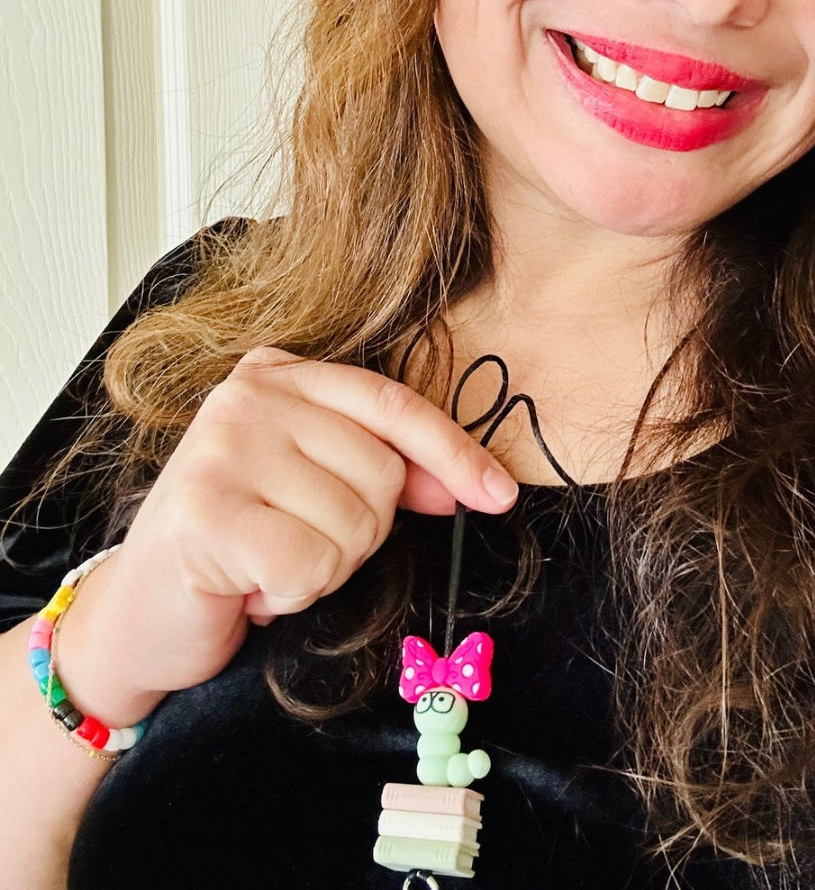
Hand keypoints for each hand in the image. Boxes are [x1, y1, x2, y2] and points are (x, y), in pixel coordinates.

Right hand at [72, 348, 517, 706]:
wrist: (143, 610)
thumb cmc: (240, 546)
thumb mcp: (318, 491)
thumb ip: (386, 474)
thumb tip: (468, 485)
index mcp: (281, 376)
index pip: (393, 403)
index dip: (453, 451)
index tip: (499, 494)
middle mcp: (248, 397)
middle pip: (381, 472)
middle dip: (358, 532)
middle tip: (297, 540)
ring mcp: (222, 448)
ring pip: (353, 522)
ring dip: (323, 566)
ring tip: (268, 560)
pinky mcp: (206, 510)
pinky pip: (311, 564)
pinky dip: (293, 593)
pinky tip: (249, 585)